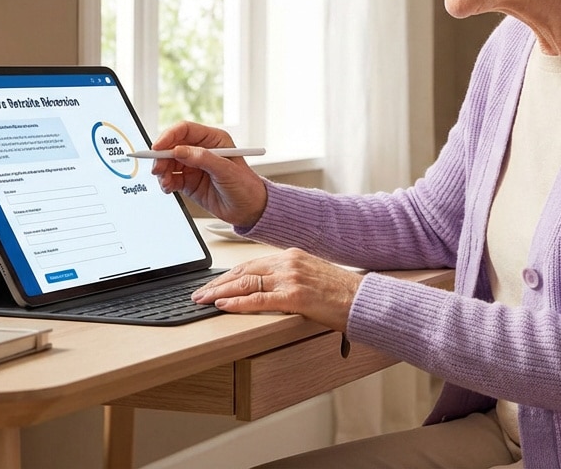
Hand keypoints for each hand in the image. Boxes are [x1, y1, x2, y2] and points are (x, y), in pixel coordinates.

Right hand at [148, 121, 267, 228]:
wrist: (249, 210)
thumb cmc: (245, 186)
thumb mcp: (226, 170)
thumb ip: (202, 159)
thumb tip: (179, 150)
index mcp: (213, 140)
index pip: (185, 130)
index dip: (168, 137)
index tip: (157, 148)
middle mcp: (201, 150)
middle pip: (172, 146)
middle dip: (162, 157)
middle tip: (157, 169)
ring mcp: (194, 166)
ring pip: (168, 162)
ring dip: (162, 171)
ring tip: (166, 183)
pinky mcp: (189, 181)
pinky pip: (170, 178)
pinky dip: (166, 182)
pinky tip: (169, 188)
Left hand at [192, 248, 362, 331]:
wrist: (363, 299)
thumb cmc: (340, 292)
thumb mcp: (311, 276)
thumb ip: (288, 278)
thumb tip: (265, 289)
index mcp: (291, 255)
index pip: (251, 264)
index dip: (227, 275)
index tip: (212, 283)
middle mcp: (288, 262)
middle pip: (243, 271)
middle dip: (217, 284)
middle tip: (198, 293)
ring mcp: (291, 278)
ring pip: (246, 283)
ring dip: (220, 293)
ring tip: (203, 300)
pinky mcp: (295, 296)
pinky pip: (259, 299)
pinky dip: (238, 302)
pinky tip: (223, 305)